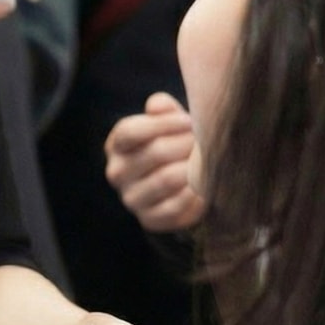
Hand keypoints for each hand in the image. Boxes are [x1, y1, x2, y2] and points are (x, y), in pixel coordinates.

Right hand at [104, 92, 206, 231]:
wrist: (174, 186)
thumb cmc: (169, 143)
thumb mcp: (164, 123)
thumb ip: (162, 109)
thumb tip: (159, 105)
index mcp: (116, 145)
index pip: (131, 131)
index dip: (164, 124)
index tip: (189, 121)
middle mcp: (117, 173)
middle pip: (154, 153)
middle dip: (185, 143)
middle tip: (205, 140)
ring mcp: (131, 199)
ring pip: (166, 179)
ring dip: (192, 167)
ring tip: (208, 159)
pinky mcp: (149, 220)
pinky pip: (175, 205)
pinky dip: (193, 193)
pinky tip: (204, 183)